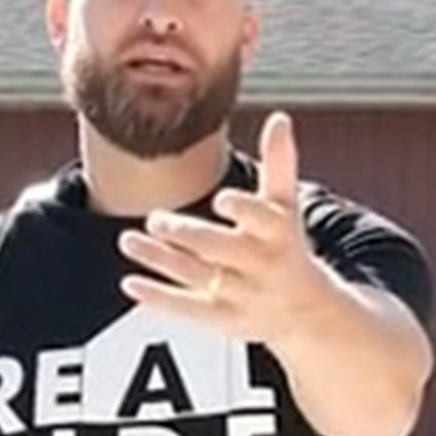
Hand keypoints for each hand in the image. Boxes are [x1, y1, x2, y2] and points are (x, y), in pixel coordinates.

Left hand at [118, 110, 334, 346]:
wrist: (306, 311)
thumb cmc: (287, 245)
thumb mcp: (286, 206)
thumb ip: (279, 163)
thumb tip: (279, 117)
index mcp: (278, 233)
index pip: (262, 219)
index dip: (244, 210)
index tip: (221, 199)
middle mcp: (262, 265)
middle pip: (220, 249)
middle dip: (186, 236)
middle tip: (154, 220)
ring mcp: (243, 295)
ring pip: (196, 276)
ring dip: (160, 259)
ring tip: (128, 240)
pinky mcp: (224, 319)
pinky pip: (188, 310)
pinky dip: (158, 298)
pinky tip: (130, 283)